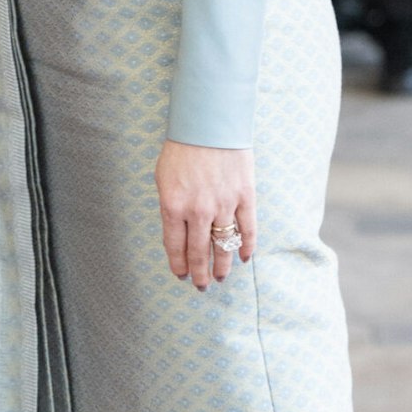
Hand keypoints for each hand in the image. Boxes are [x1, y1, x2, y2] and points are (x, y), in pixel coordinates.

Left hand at [155, 141, 255, 291]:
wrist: (209, 125)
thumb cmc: (181, 150)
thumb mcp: (164, 179)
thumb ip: (172, 207)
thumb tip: (179, 233)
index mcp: (173, 206)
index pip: (176, 246)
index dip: (179, 265)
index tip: (181, 276)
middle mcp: (198, 211)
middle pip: (200, 252)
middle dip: (199, 274)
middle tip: (201, 287)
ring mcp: (223, 205)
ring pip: (224, 246)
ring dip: (222, 266)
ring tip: (220, 278)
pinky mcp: (245, 197)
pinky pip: (248, 229)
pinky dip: (247, 246)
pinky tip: (245, 258)